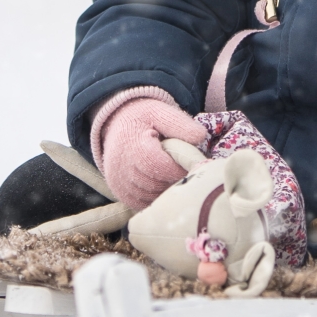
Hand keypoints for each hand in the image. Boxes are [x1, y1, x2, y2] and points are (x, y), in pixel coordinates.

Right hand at [91, 92, 205, 211]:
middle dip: (174, 180)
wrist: (116, 123)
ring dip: (165, 190)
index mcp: (134, 145)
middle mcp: (122, 167)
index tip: (191, 163)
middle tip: (184, 170)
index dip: (180, 168)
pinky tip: (160, 184)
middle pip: (157, 184)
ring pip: (150, 197)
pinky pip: (140, 203)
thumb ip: (181, 124)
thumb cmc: (143, 118)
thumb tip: (201, 136)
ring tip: (172, 175)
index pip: (162, 167)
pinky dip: (153, 197)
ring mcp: (119, 181)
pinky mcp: (119, 191)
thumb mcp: (161, 113)